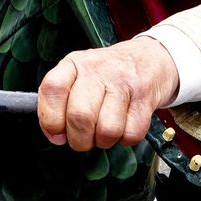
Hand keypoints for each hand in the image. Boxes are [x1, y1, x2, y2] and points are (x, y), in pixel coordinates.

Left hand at [38, 38, 179, 151]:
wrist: (150, 58)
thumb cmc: (107, 74)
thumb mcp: (77, 77)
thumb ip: (58, 103)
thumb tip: (55, 136)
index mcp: (74, 64)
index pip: (53, 89)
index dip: (51, 118)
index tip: (57, 131)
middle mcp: (97, 70)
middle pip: (79, 116)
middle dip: (79, 140)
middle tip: (83, 138)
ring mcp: (123, 83)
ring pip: (107, 130)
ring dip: (104, 141)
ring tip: (105, 131)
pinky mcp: (145, 98)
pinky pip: (131, 134)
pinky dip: (126, 139)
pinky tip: (124, 126)